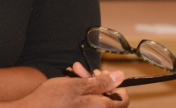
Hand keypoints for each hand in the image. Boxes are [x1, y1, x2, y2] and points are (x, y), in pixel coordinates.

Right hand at [5, 63, 128, 107]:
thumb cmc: (53, 99)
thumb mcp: (80, 85)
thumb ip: (102, 83)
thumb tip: (121, 77)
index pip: (123, 100)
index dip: (117, 86)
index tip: (107, 77)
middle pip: (108, 98)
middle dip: (98, 81)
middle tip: (88, 72)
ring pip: (95, 99)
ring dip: (88, 84)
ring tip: (75, 72)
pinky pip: (85, 103)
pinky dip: (81, 92)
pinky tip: (71, 81)